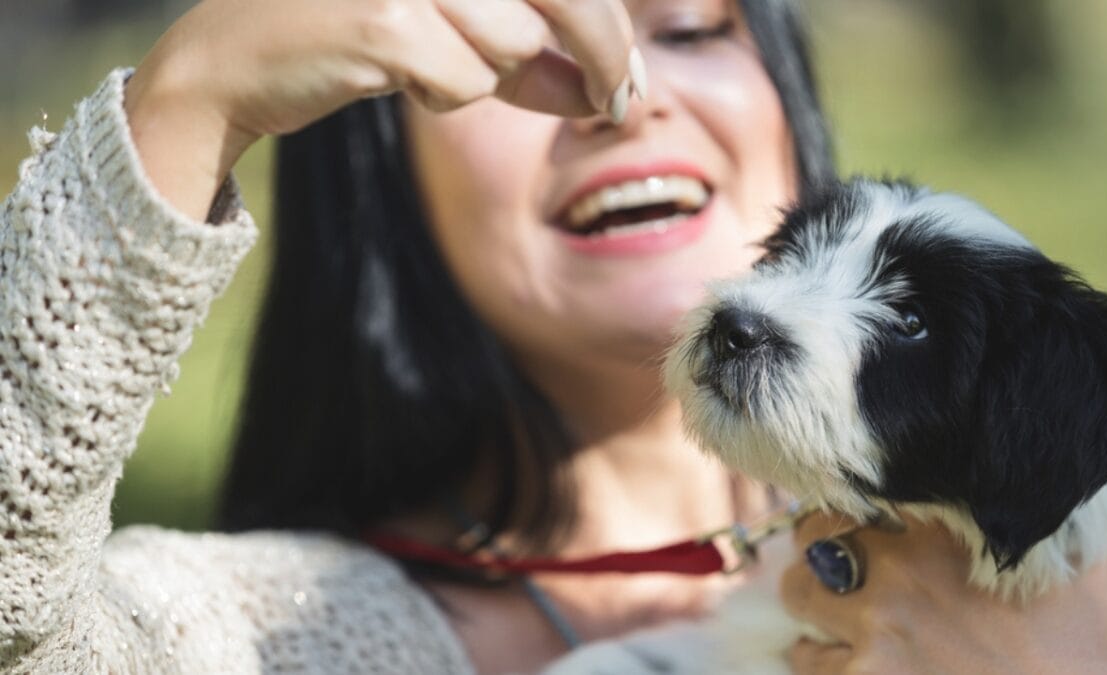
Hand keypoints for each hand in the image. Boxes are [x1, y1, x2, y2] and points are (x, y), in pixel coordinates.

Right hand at [123, 0, 639, 218]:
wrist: (233, 61)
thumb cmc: (346, 36)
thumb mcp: (448, 32)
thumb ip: (526, 51)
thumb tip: (610, 90)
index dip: (606, 21)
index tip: (624, 73)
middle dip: (604, 53)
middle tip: (620, 103)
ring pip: (514, 42)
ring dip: (484, 71)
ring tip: (419, 58)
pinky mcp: (387, 18)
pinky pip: (468, 82)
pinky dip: (443, 95)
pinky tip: (390, 74)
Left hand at [780, 513, 1106, 673]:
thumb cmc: (1082, 652)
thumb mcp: (1083, 568)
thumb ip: (1050, 516)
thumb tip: (1044, 480)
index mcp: (947, 530)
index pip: (862, 488)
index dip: (855, 500)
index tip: (860, 512)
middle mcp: (901, 569)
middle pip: (817, 532)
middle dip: (823, 543)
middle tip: (840, 559)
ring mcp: (876, 625)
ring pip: (799, 589)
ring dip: (811, 595)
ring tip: (833, 606)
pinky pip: (805, 656)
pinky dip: (814, 655)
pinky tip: (841, 656)